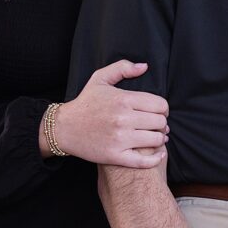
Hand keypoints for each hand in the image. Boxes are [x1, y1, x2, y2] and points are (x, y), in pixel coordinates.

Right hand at [54, 60, 168, 167]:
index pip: (159, 105)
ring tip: (156, 137)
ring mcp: (120, 139)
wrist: (64, 128)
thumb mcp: (100, 79)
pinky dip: (155, 158)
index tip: (159, 111)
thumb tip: (144, 66)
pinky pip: (143, 161)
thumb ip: (123, 68)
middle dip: (162, 123)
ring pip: (155, 139)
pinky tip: (159, 154)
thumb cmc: (85, 103)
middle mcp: (123, 119)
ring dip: (159, 138)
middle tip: (157, 125)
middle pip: (160, 122)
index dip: (163, 108)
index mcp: (124, 99)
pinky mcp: (115, 156)